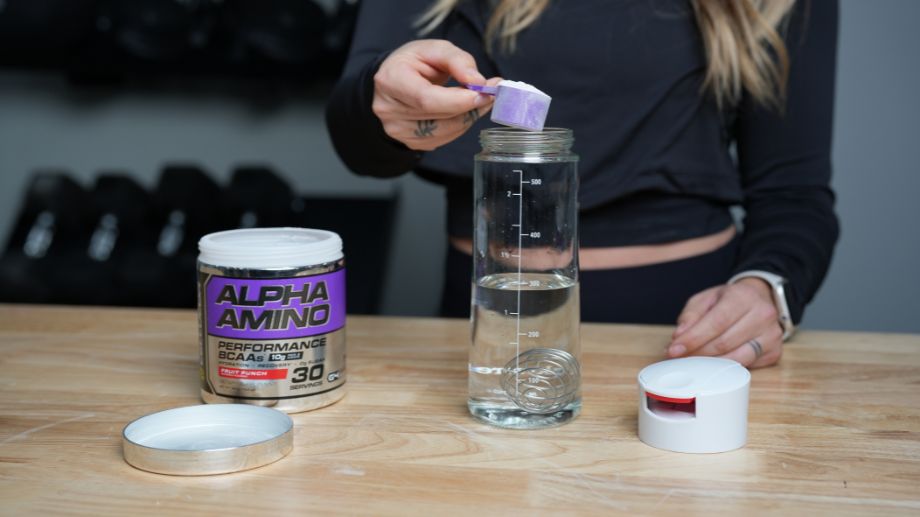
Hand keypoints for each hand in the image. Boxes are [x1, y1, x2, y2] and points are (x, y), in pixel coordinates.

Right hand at [372, 39, 499, 150]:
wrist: (395, 79)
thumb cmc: (415, 62)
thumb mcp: (435, 48)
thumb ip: (457, 61)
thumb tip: (478, 82)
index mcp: (391, 80)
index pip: (426, 99)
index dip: (458, 100)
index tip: (484, 92)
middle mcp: (388, 109)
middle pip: (439, 116)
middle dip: (471, 105)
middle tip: (492, 93)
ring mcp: (398, 130)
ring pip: (446, 131)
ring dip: (469, 116)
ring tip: (481, 99)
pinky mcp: (410, 142)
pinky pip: (444, 138)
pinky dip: (460, 124)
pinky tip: (465, 110)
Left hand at [668, 278, 783, 367]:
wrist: (760, 299)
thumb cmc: (730, 300)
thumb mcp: (706, 299)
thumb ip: (691, 316)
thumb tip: (679, 337)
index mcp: (743, 297)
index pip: (715, 323)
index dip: (693, 339)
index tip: (674, 350)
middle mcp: (762, 315)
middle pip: (724, 343)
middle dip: (697, 353)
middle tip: (679, 358)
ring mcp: (772, 335)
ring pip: (736, 358)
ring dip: (711, 365)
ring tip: (694, 362)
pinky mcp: (775, 352)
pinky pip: (747, 366)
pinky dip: (727, 368)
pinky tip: (714, 364)